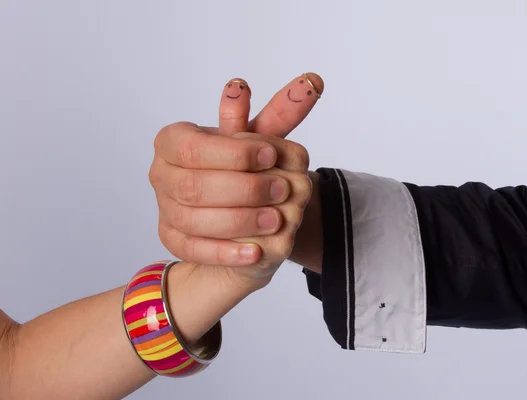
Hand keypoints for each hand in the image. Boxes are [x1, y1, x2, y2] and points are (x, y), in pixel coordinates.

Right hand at [150, 73, 323, 286]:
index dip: (234, 153)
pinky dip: (226, 252)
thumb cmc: (244, 165)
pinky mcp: (172, 239)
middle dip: (243, 190)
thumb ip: (281, 113)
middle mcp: (160, 173)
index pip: (194, 147)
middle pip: (194, 187)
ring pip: (194, 221)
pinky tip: (255, 251)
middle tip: (284, 190)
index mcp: (173, 140)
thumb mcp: (262, 138)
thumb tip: (313, 81)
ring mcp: (164, 208)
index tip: (272, 156)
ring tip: (277, 219)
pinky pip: (194, 250)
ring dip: (239, 222)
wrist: (232, 204)